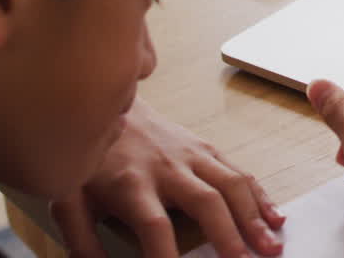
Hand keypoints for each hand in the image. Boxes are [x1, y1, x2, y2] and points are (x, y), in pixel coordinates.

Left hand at [50, 99, 284, 257]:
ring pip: (231, 184)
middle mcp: (167, 167)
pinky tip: (274, 216)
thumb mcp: (69, 197)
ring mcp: (191, 155)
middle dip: (229, 234)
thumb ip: (80, 238)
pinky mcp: (205, 149)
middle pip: (206, 201)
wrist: (108, 100)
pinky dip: (259, 195)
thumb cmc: (91, 156)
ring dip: (254, 216)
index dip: (165, 255)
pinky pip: (238, 171)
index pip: (153, 226)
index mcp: (131, 184)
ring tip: (272, 244)